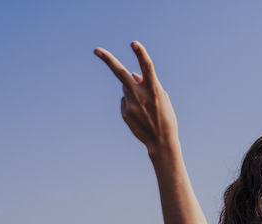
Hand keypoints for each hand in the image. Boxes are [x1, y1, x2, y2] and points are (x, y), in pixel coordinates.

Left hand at [93, 41, 177, 157]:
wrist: (161, 142)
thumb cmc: (165, 117)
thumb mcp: (161, 98)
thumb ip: (147, 83)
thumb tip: (133, 74)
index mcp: (154, 89)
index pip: (147, 67)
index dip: (141, 54)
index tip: (133, 43)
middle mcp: (140, 95)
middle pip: (121, 73)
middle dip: (108, 60)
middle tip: (96, 50)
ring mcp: (130, 104)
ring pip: (125, 87)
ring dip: (132, 90)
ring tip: (145, 107)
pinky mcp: (124, 112)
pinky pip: (125, 101)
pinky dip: (131, 103)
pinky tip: (140, 115)